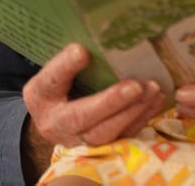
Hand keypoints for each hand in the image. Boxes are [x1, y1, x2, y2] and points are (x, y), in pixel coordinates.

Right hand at [23, 44, 166, 148]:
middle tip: (136, 86)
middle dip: (112, 101)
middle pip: (82, 117)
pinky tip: (155, 100)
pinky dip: (141, 118)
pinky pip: (122, 137)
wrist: (57, 118)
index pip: (50, 81)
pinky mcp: (99, 148)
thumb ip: (68, 60)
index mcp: (40, 97)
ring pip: (105, 133)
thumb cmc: (58, 86)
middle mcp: (55, 125)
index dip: (65, 67)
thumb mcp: (54, 70)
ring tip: (152, 90)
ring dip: (132, 111)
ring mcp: (77, 141)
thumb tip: (86, 47)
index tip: (81, 51)